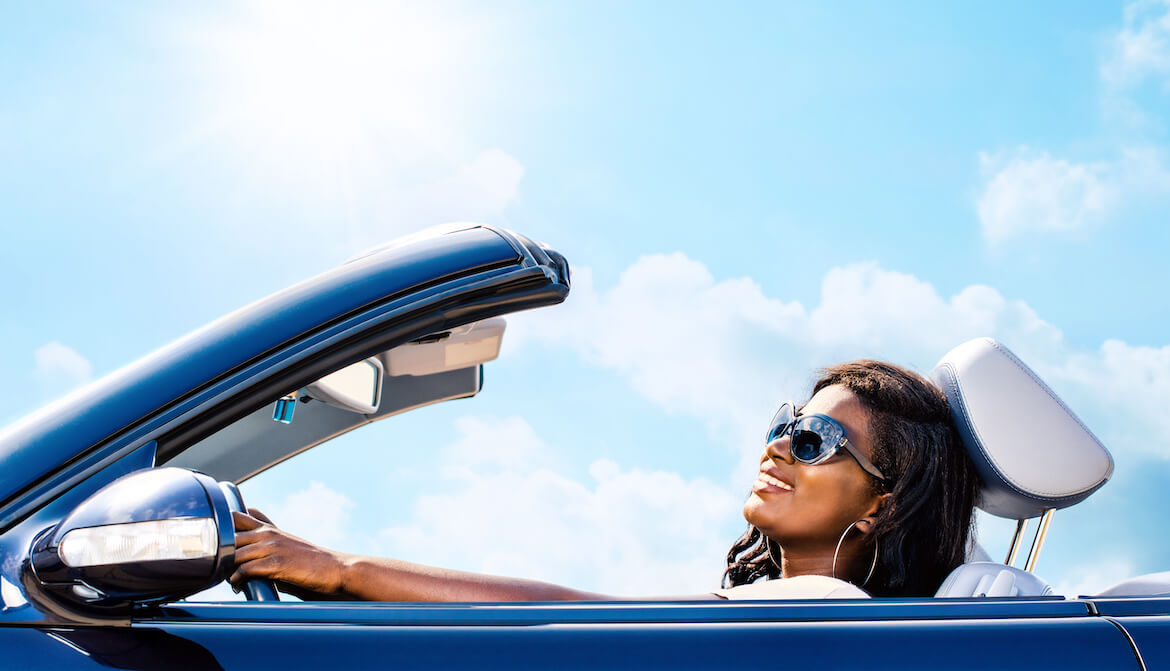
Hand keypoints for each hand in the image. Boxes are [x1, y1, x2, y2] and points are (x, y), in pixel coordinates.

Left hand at [231, 508, 347, 597]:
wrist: (335, 570)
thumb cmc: (311, 565)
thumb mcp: (287, 550)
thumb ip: (266, 553)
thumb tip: (244, 567)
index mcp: (271, 530)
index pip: (240, 516)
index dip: (224, 524)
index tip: (217, 540)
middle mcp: (269, 534)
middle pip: (230, 535)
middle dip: (221, 552)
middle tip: (220, 568)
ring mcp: (272, 547)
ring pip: (234, 554)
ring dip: (227, 569)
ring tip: (228, 580)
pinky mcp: (276, 563)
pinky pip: (245, 569)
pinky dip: (237, 579)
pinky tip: (238, 586)